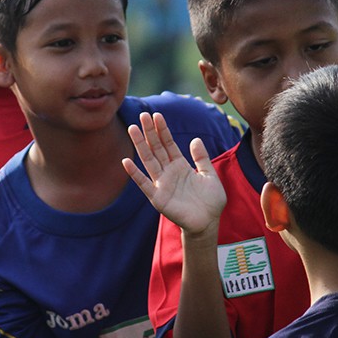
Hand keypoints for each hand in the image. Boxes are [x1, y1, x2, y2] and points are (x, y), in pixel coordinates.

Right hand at [122, 112, 225, 235]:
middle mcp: (168, 172)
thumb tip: (195, 139)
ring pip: (148, 160)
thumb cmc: (210, 201)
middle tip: (143, 115)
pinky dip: (135, 174)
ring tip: (132, 129)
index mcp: (180, 165)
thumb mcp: (210, 175)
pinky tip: (126, 162)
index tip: (157, 115)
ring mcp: (161, 184)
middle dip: (150, 132)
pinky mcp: (158, 198)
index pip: (169, 144)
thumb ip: (202, 158)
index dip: (163, 130)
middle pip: (156, 148)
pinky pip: (144, 184)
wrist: (208, 223)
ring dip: (140, 145)